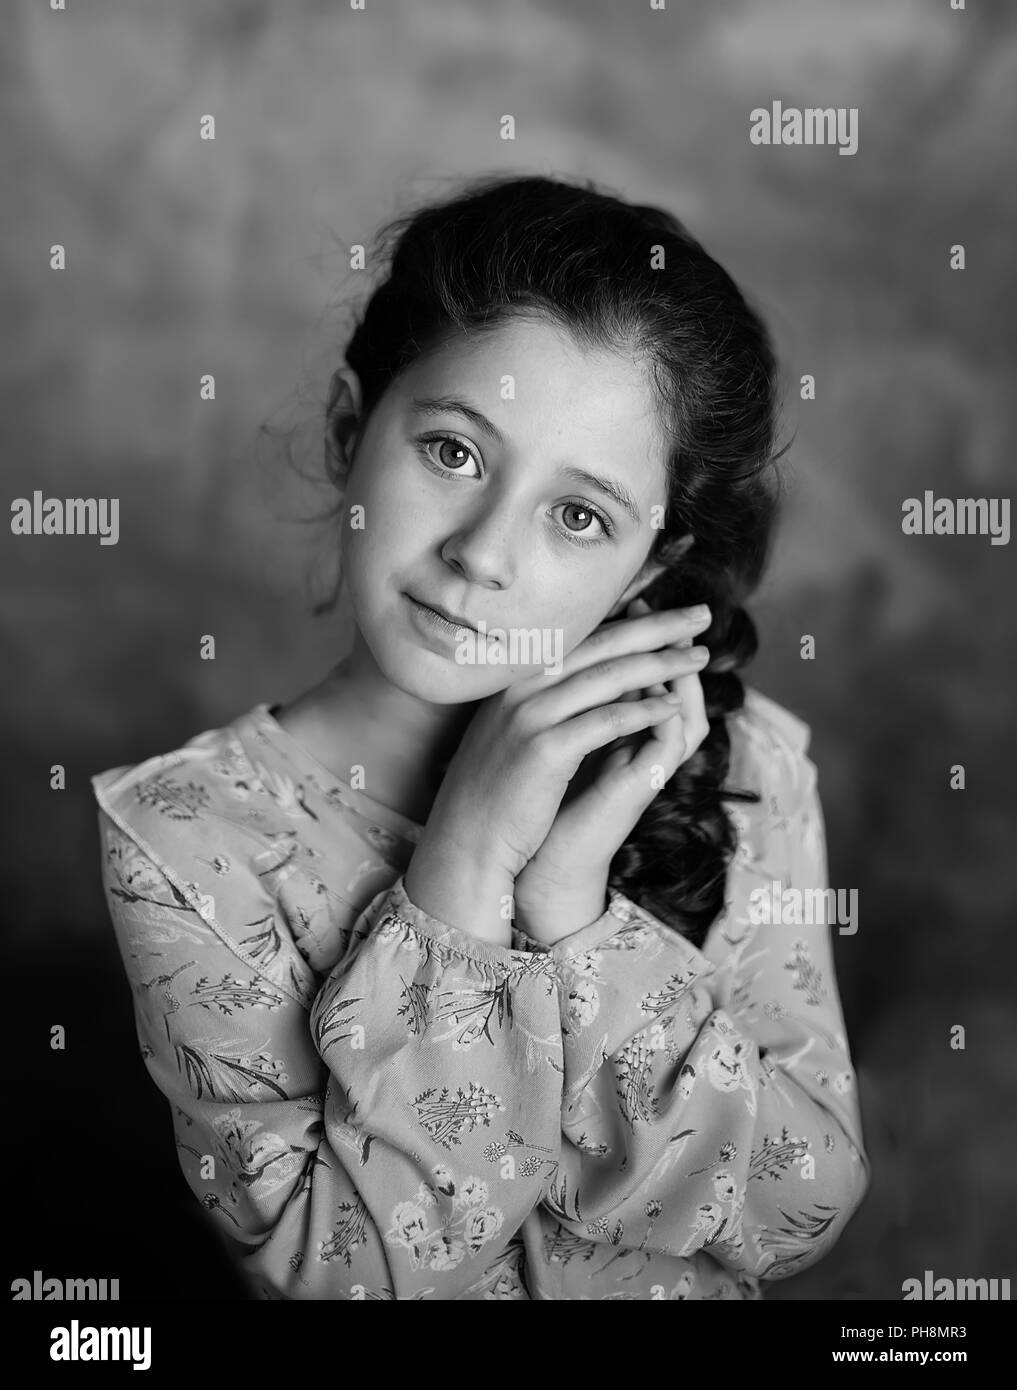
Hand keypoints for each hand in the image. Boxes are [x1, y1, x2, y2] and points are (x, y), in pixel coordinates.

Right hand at [415, 597, 712, 893]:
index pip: (584, 636)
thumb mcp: (510, 728)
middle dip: (658, 627)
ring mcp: (531, 716)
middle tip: (701, 615)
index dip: (632, 621)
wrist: (465, 839)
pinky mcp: (546, 749)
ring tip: (699, 657)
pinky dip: (644, 711)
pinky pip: (606, 721)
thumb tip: (583, 676)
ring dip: (662, 664)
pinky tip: (674, 706)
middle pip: (603, 645)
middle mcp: (522, 686)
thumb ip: (541, 697)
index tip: (670, 613)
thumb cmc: (496, 789)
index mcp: (516, 677)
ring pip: (610, 677)